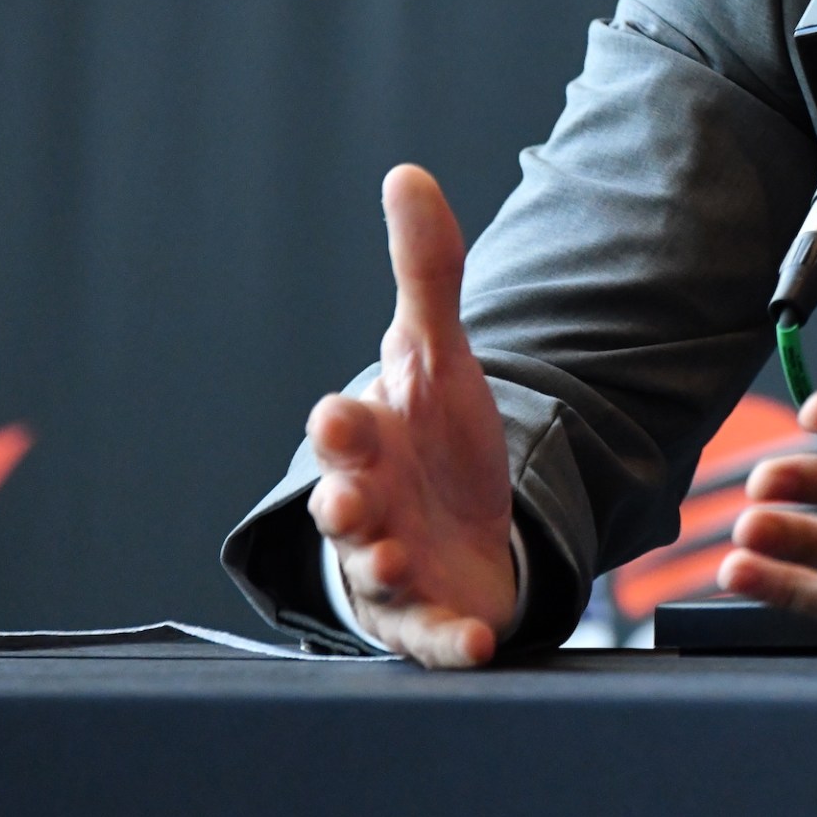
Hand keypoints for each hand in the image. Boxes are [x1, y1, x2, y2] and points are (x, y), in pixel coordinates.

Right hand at [304, 165, 518, 667]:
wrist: (459, 522)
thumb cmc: (432, 439)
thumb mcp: (439, 354)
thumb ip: (426, 271)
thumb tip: (408, 173)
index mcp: (367, 443)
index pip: (343, 429)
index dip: (342, 423)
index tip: (341, 410)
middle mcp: (368, 508)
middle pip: (344, 506)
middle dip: (345, 502)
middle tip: (352, 498)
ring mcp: (392, 567)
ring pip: (375, 573)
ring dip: (384, 567)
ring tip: (398, 557)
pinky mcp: (429, 615)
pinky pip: (431, 635)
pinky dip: (447, 641)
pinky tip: (474, 643)